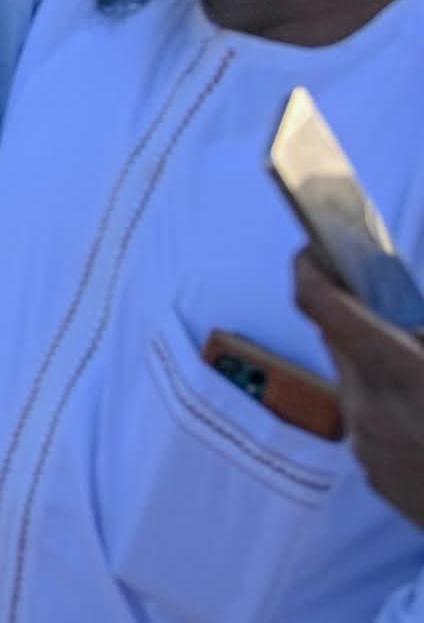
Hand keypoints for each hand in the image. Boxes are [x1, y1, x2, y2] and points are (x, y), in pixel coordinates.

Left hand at [295, 247, 423, 527]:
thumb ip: (418, 335)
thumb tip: (406, 321)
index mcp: (395, 369)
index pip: (320, 305)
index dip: (310, 271)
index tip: (313, 251)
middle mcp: (367, 404)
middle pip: (337, 341)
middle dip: (356, 317)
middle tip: (385, 304)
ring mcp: (366, 443)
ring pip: (355, 382)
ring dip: (378, 365)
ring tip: (421, 371)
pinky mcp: (373, 473)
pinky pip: (368, 421)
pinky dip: (388, 405)